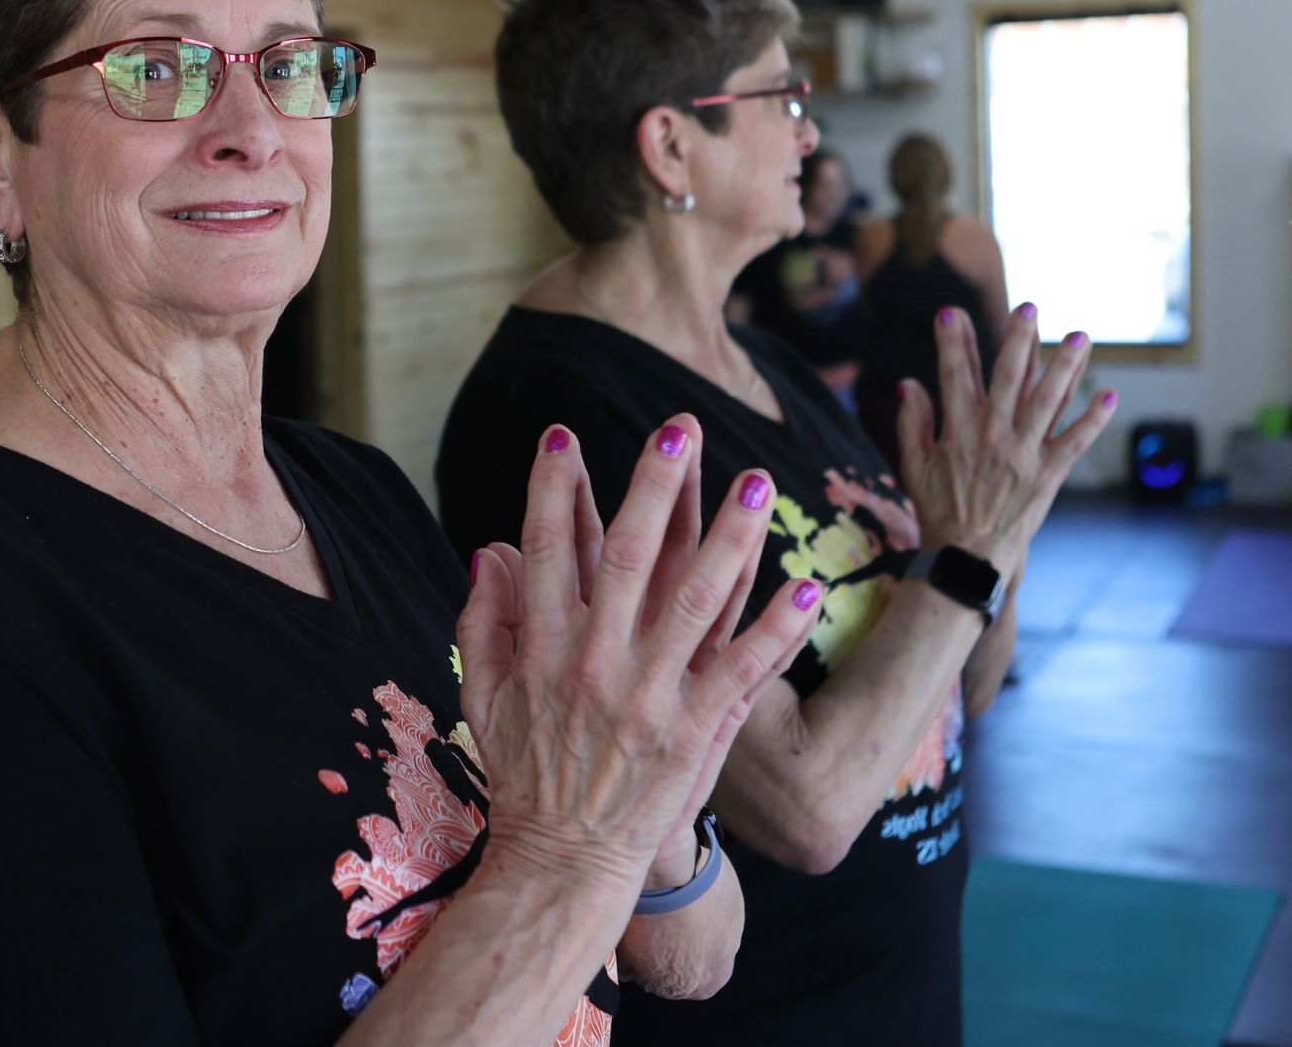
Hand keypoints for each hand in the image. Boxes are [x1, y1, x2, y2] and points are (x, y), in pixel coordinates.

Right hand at [455, 416, 820, 903]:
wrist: (563, 862)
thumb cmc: (524, 770)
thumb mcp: (483, 694)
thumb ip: (484, 618)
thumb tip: (491, 546)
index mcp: (541, 647)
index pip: (546, 550)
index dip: (551, 490)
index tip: (561, 435)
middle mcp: (595, 663)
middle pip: (628, 558)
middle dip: (653, 488)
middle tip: (679, 429)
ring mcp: (649, 697)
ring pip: (697, 602)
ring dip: (730, 537)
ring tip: (757, 482)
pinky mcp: (695, 731)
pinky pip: (744, 669)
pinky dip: (778, 629)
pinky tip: (808, 586)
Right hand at [896, 304, 1115, 582]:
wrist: (968, 557)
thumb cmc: (938, 511)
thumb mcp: (914, 466)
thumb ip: (912, 423)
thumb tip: (907, 384)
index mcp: (959, 432)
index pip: (954, 376)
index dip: (953, 343)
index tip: (950, 312)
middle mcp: (994, 436)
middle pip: (1008, 378)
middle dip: (1018, 340)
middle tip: (1029, 307)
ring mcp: (1024, 454)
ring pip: (1049, 401)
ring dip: (1066, 367)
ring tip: (1080, 337)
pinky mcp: (1049, 473)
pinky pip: (1075, 442)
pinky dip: (1093, 419)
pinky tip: (1109, 395)